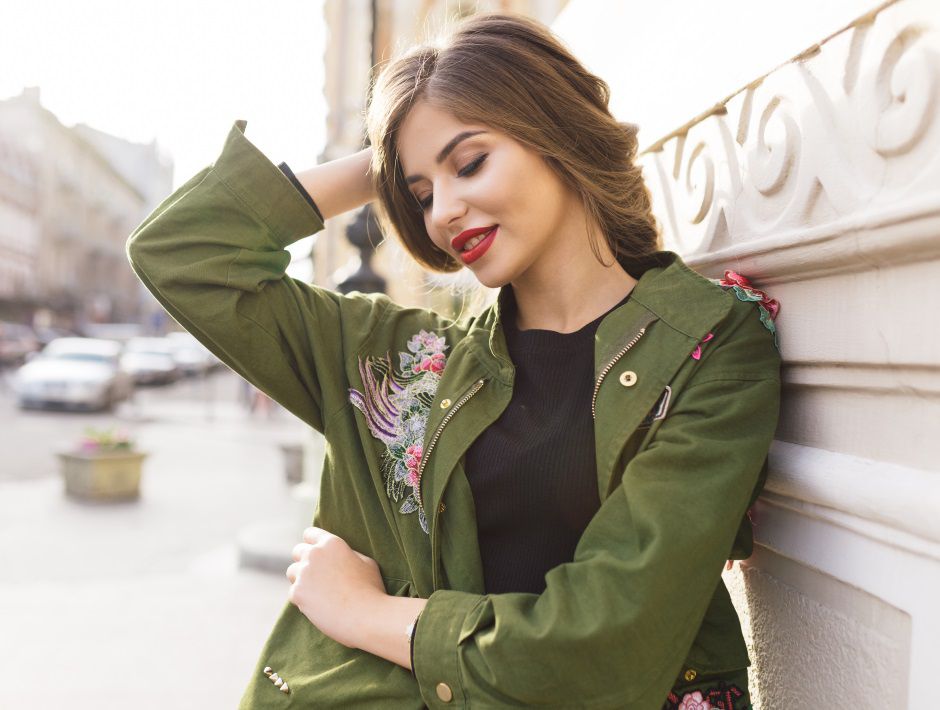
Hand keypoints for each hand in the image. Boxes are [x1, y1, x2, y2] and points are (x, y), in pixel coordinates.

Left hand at [286, 527, 385, 647]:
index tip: (315, 552)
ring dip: (301, 579)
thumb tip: (341, 555)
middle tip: (317, 576)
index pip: (310, 534)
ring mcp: (304, 573)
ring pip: (292, 572)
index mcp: (332, 543)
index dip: (312, 543)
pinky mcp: (297, 592)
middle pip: (297, 551)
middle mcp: (315, 554)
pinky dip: (303, 599)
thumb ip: (349, 554)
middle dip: (304, 561)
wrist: (366, 616)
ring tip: (318, 592)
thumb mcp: (366, 562)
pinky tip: (318, 606)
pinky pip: (293, 593)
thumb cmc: (371, 590)